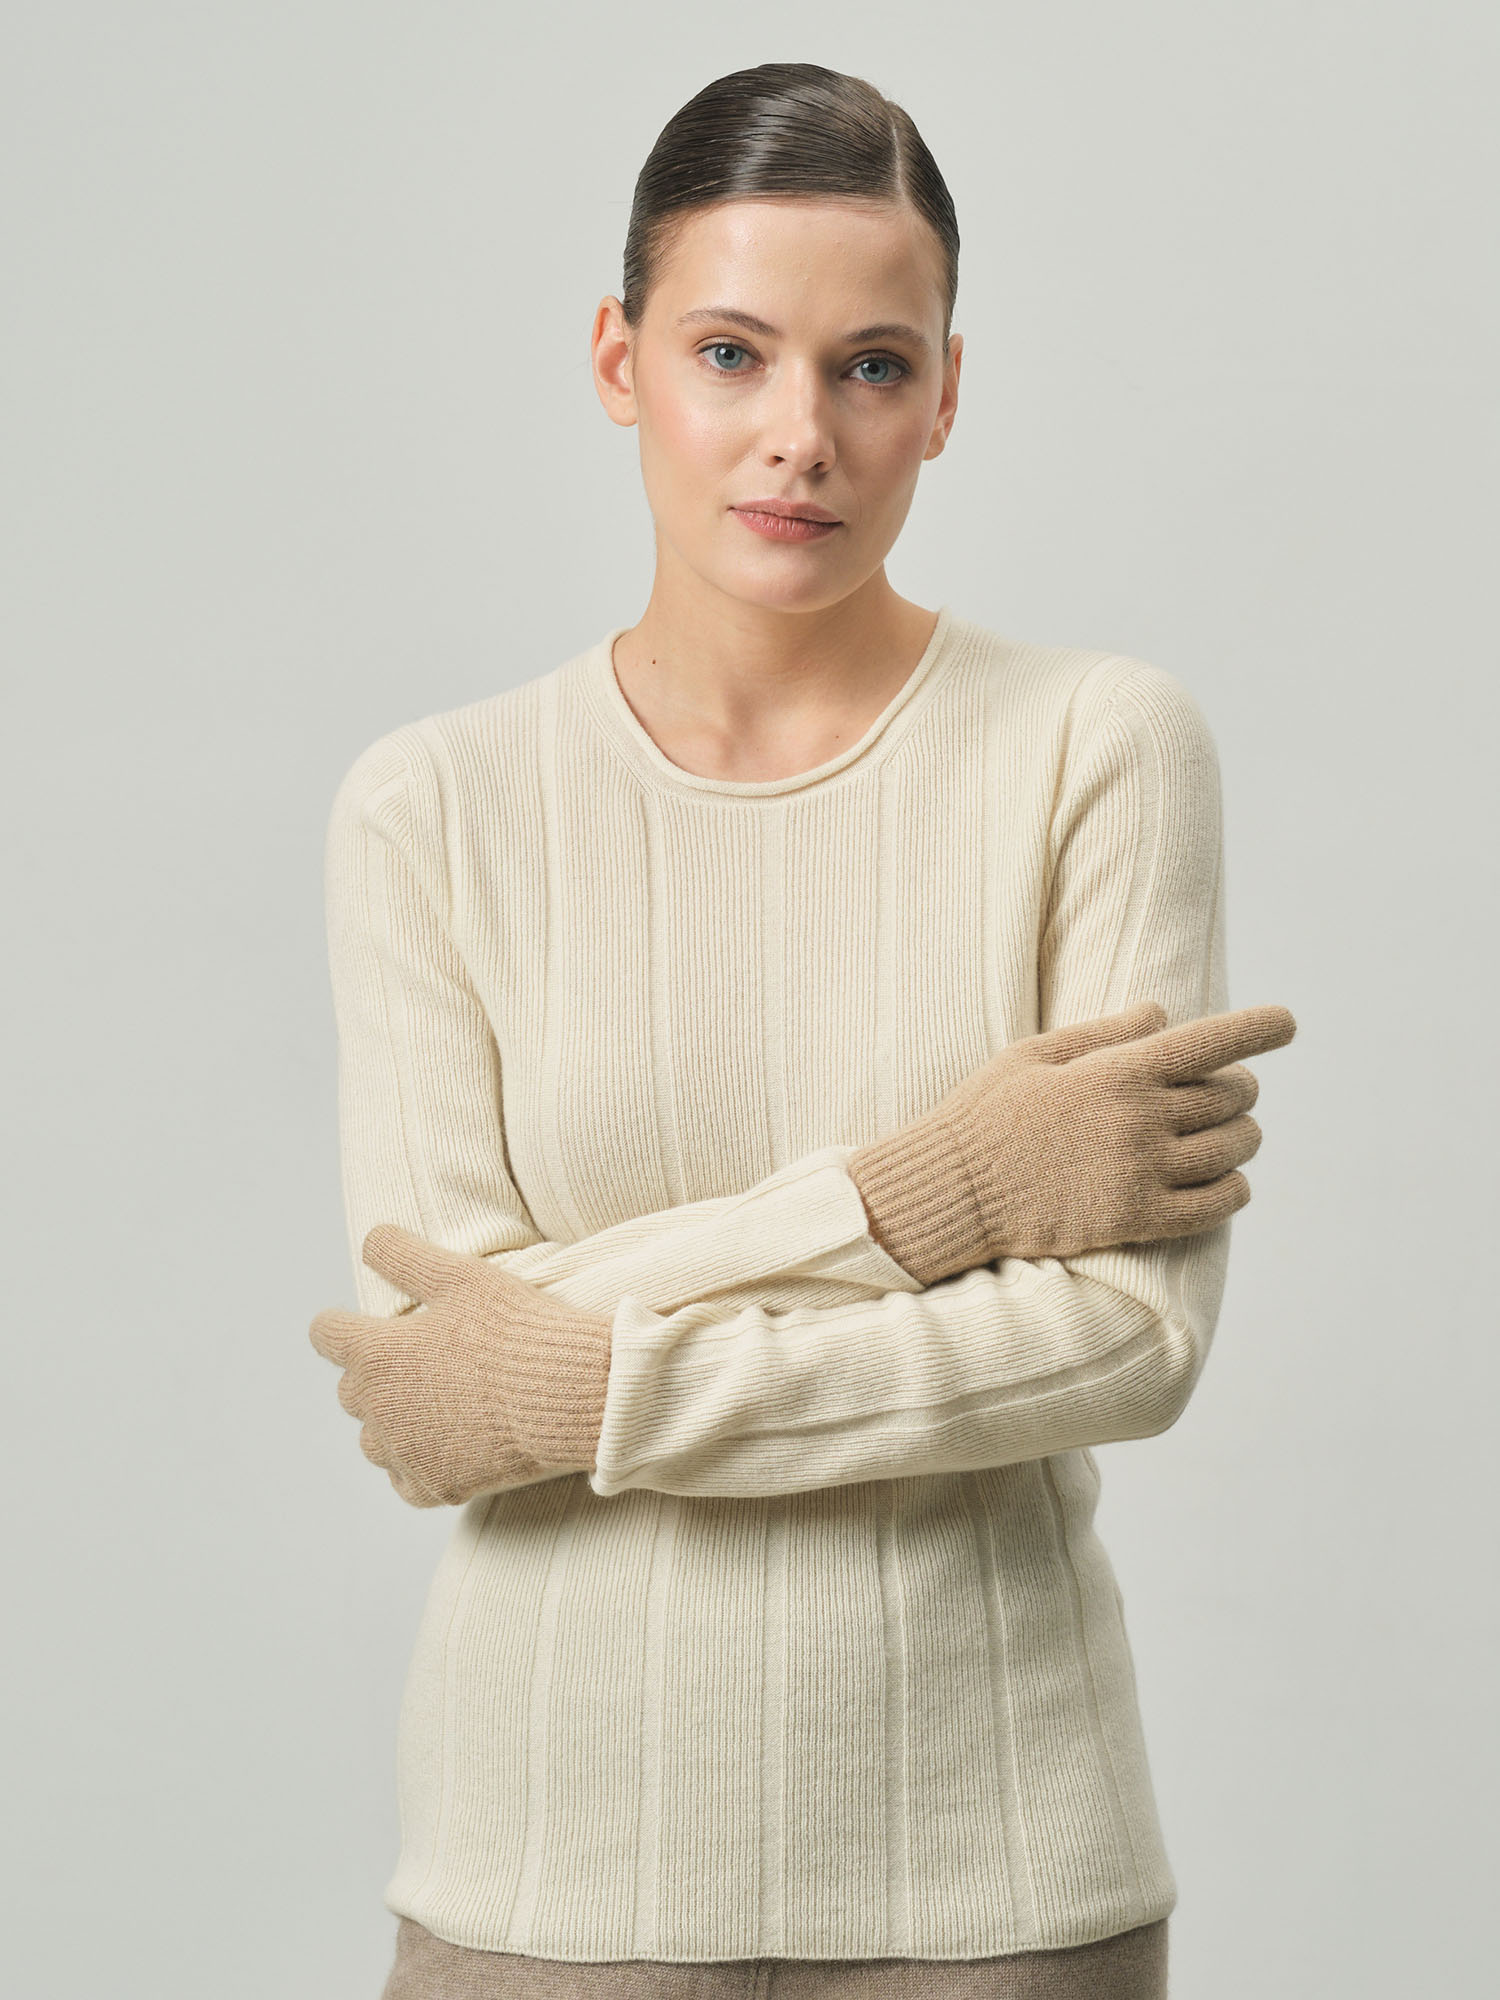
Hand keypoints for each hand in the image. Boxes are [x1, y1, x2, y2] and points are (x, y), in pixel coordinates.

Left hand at [308, 1225, 612, 1507]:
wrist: (569, 1394)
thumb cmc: (515, 1329)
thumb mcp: (460, 1276)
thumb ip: (404, 1256)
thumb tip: (372, 1239)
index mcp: (375, 1354)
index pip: (326, 1335)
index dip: (341, 1324)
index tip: (356, 1323)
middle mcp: (378, 1409)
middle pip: (349, 1389)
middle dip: (374, 1372)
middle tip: (419, 1358)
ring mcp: (404, 1454)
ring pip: (372, 1439)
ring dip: (392, 1420)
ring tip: (435, 1402)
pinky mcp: (434, 1487)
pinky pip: (404, 1479)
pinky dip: (417, 1462)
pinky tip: (447, 1442)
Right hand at [848, 999, 1297, 1282]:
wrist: (955, 1188)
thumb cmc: (987, 1113)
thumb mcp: (1036, 1054)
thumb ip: (1104, 1034)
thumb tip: (1161, 1013)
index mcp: (1118, 1071)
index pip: (1211, 1042)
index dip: (1259, 1028)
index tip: (1287, 1022)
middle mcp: (1141, 1120)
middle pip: (1232, 1096)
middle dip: (1241, 1087)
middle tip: (1231, 1087)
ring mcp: (1144, 1172)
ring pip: (1234, 1150)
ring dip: (1244, 1137)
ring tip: (1232, 1133)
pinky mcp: (1138, 1219)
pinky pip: (1217, 1207)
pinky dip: (1235, 1190)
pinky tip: (1227, 1182)